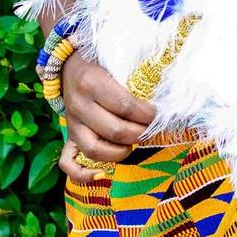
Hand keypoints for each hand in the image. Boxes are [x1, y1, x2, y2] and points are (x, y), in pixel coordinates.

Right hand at [57, 52, 155, 182]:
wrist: (68, 65)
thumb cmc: (101, 62)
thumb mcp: (117, 62)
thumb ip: (137, 76)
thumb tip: (169, 95)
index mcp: (92, 83)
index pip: (125, 106)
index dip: (147, 115)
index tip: (159, 114)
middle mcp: (79, 105)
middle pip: (115, 130)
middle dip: (141, 133)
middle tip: (153, 129)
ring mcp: (71, 124)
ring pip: (94, 149)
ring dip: (121, 152)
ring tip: (135, 142)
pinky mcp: (68, 136)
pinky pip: (68, 163)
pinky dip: (83, 174)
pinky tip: (102, 174)